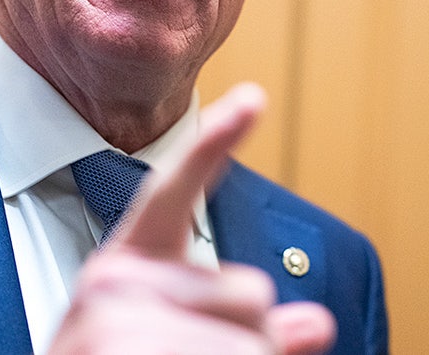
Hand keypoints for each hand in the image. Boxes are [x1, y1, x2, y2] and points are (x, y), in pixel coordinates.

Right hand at [49, 83, 336, 353]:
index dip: (214, 142)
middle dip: (247, 340)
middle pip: (253, 291)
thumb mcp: (173, 338)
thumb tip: (316, 323)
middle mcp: (112, 285)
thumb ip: (244, 323)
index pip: (173, 191)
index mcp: (122, 264)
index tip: (254, 97)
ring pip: (255, 348)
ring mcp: (112, 329)